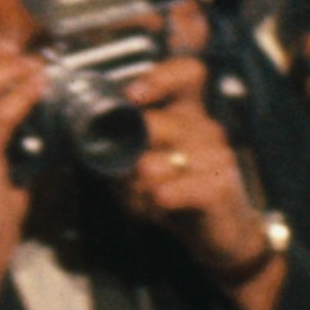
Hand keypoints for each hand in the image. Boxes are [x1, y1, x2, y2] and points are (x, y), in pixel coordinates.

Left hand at [119, 68, 284, 309]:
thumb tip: (89, 137)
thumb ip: (119, 147)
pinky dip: (166, 194)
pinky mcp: (220, 188)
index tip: (133, 94)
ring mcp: (216, 157)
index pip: (186, 75)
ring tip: (139, 193)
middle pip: (163, 121)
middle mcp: (204, 129)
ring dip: (141, 181)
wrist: (217, 234)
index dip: (160, 78)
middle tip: (122, 165)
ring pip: (163, 160)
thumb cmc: (176, 192)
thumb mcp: (141, 165)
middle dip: (133, 147)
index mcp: (187, 114)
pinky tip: (159, 200)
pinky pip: (184, 186)